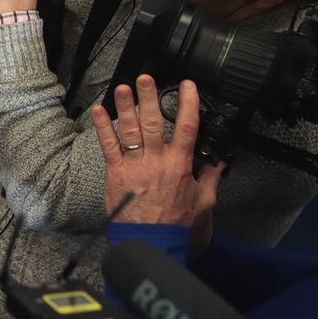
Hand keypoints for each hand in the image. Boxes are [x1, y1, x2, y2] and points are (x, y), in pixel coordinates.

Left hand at [94, 77, 222, 233]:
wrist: (152, 239)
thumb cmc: (177, 222)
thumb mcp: (204, 200)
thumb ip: (211, 177)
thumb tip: (219, 162)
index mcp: (180, 164)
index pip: (187, 127)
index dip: (188, 104)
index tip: (187, 86)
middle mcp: (157, 160)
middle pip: (154, 122)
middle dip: (149, 98)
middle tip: (146, 78)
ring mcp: (135, 165)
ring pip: (130, 130)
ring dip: (124, 106)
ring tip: (121, 87)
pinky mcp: (116, 172)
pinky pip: (108, 145)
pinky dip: (103, 127)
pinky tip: (98, 111)